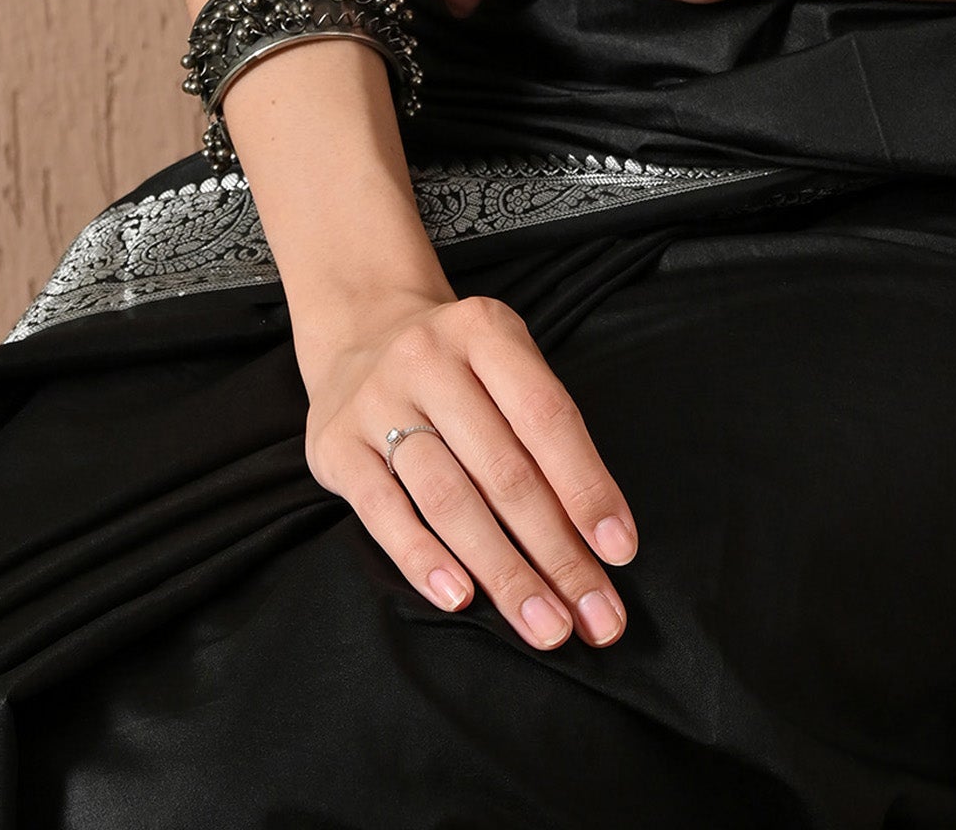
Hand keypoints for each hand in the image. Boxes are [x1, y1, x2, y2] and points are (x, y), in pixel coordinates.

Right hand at [298, 282, 635, 650]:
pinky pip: (384, 514)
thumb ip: (543, 431)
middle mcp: (429, 360)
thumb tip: (598, 533)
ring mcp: (376, 402)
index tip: (620, 552)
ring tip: (543, 625)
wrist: (359, 332)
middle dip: (557, 554)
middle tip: (595, 618)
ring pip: (449, 500)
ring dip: (503, 573)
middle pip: (504, 471)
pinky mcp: (335, 448)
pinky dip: (424, 561)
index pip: (547, 417)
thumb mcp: (504, 363)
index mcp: (485, 330)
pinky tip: (460, 599)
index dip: (587, 487)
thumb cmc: (457, 367)